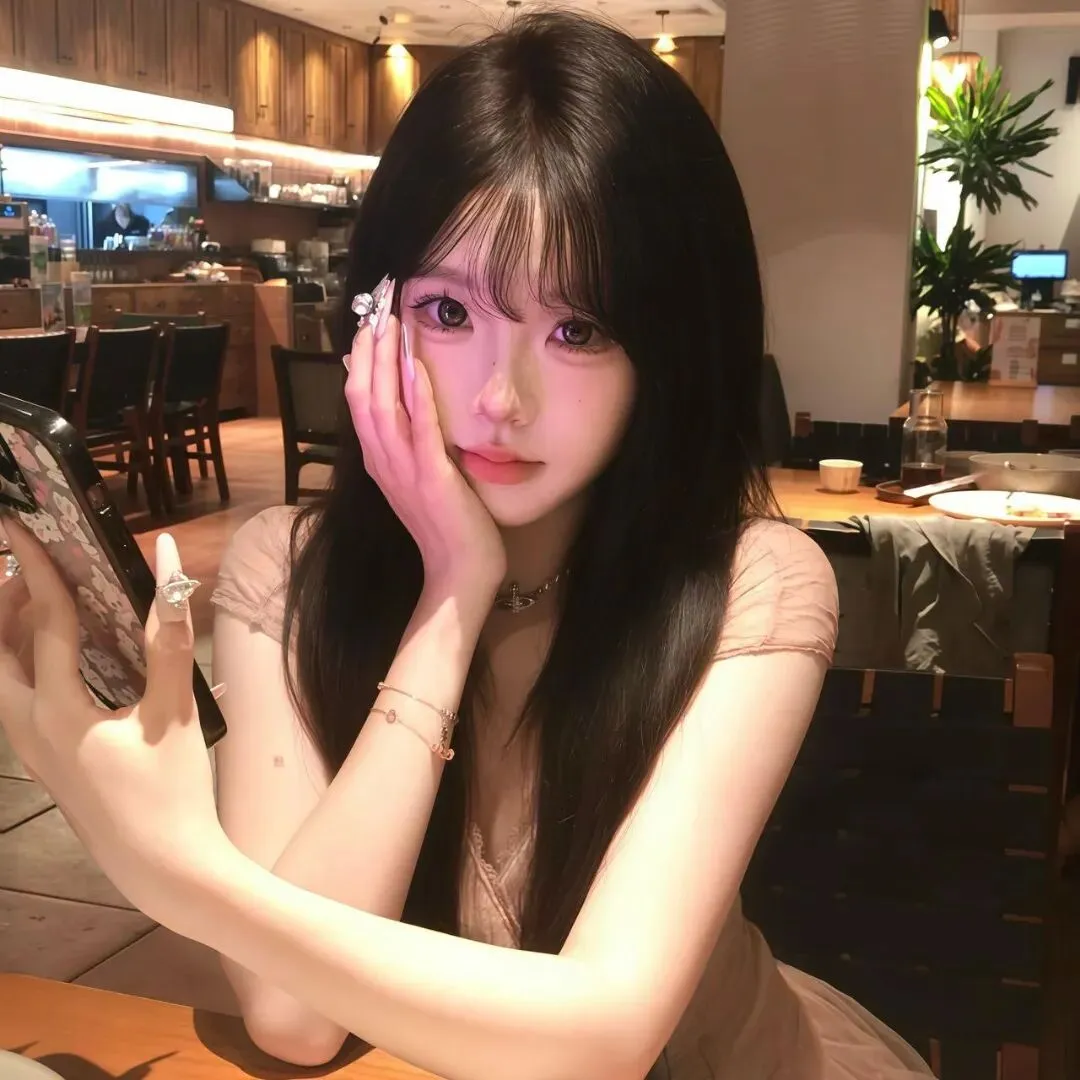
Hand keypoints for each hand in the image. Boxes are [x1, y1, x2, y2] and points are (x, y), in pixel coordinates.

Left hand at [0, 519, 226, 917]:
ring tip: (36, 603)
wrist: (164, 870)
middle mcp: (28, 729)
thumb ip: (169, 635)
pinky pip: (17, 701)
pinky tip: (61, 663)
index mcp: (56, 711)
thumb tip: (169, 565)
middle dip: (5, 602)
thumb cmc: (173, 791)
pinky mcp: (45, 765)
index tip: (21, 529)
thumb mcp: (175, 710)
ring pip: (1, 680)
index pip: (42, 623)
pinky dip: (26, 666)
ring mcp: (31, 752)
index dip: (36, 570)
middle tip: (29, 565)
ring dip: (11, 636)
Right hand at [345, 291, 505, 595]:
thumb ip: (401, 437)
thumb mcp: (415, 474)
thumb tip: (389, 397)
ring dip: (383, 362)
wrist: (460, 571)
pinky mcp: (431, 479)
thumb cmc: (445, 523)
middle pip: (360, 396)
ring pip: (380, 407)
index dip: (359, 358)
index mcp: (379, 459)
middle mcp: (383, 462)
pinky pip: (419, 431)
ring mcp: (403, 471)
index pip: (357, 399)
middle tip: (375, 306)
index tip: (368, 320)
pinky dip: (416, 396)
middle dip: (366, 349)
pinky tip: (416, 365)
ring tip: (388, 322)